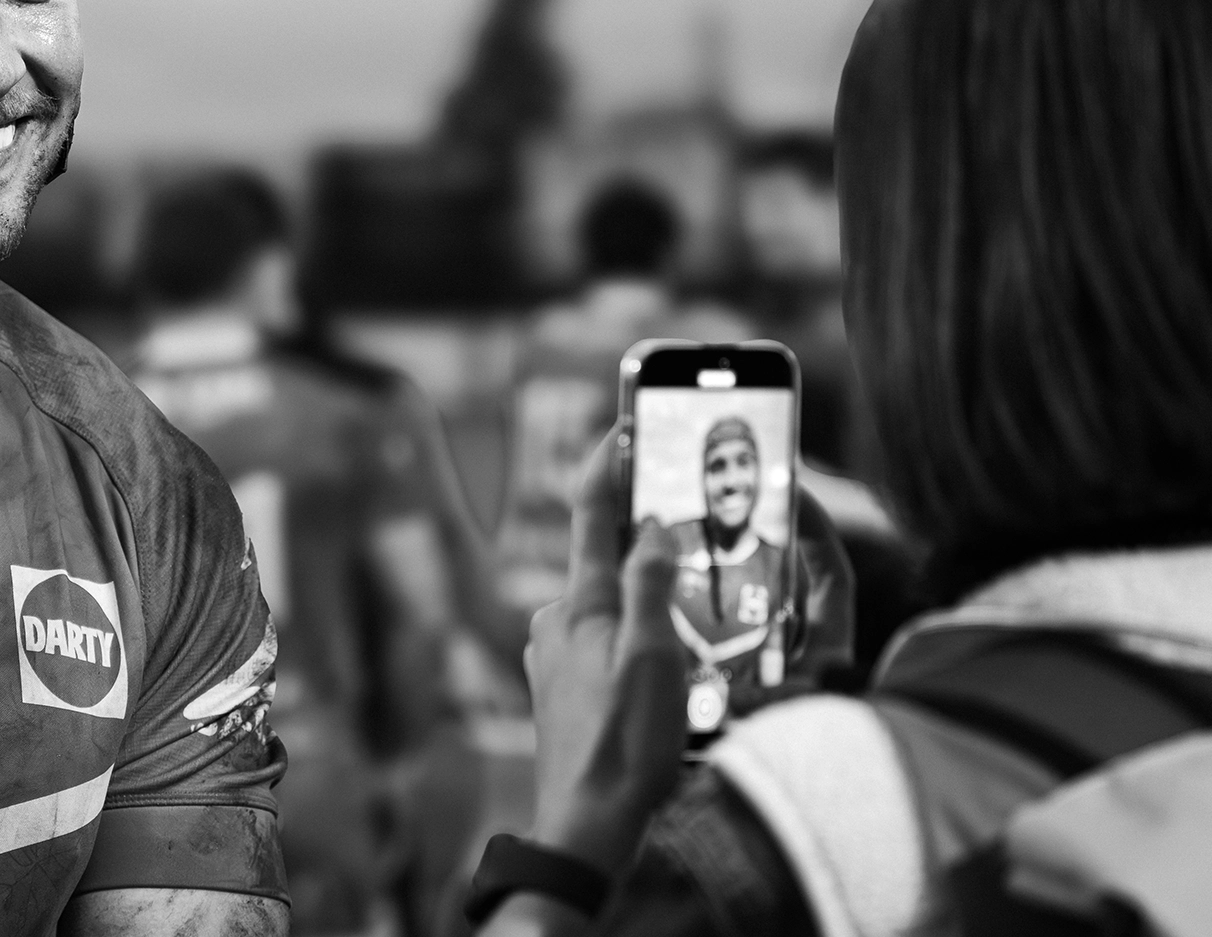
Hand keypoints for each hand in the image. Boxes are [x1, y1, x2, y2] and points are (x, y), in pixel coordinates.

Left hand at [523, 421, 688, 875]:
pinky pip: (603, 639)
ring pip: (608, 604)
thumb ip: (650, 586)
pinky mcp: (561, 684)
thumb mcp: (653, 659)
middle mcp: (557, 618)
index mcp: (580, 603)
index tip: (623, 423)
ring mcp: (555, 653)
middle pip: (604, 557)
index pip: (590, 513)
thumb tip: (648, 525)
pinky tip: (667, 660)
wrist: (585, 826)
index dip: (608, 463)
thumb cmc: (623, 746)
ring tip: (695, 607)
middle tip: (689, 521)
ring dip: (645, 596)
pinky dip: (634, 633)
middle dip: (643, 538)